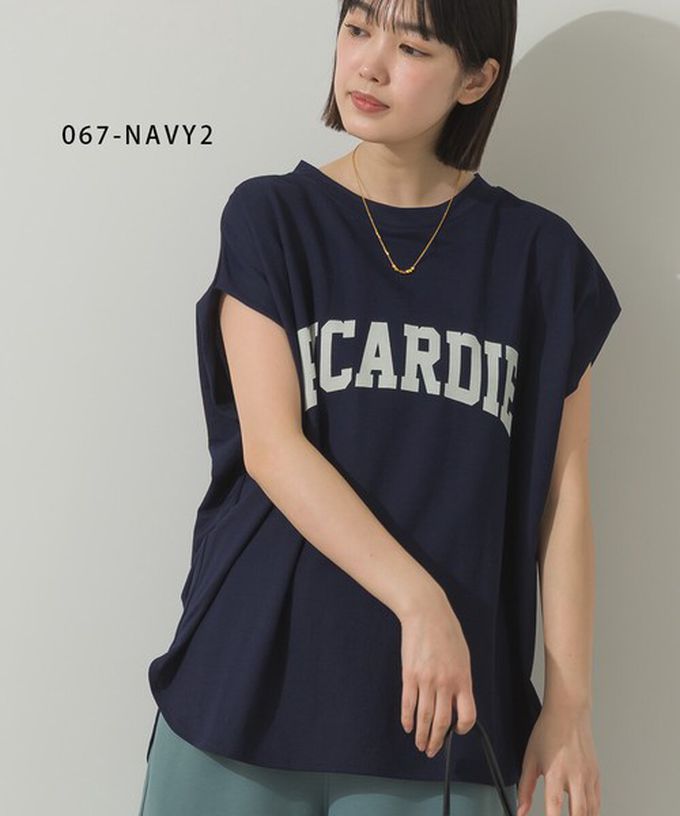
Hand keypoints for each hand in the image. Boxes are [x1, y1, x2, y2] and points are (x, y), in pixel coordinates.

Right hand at [399, 588, 475, 757]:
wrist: (426, 613)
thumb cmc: (446, 631)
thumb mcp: (462, 656)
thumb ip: (460, 680)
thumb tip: (455, 700)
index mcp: (462, 679)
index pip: (467, 714)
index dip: (462, 728)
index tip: (456, 731)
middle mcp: (445, 683)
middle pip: (442, 721)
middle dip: (437, 740)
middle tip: (431, 750)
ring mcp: (426, 680)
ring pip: (424, 716)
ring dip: (421, 735)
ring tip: (420, 744)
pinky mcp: (409, 675)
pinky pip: (408, 703)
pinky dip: (407, 718)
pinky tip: (407, 726)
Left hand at [517, 703, 600, 815]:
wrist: (568, 713)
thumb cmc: (548, 732)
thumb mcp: (530, 759)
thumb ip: (525, 788)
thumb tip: (520, 810)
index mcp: (555, 773)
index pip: (554, 807)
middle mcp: (575, 777)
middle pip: (578, 814)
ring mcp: (588, 777)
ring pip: (591, 811)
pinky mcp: (596, 775)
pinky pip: (597, 801)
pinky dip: (592, 812)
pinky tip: (585, 814)